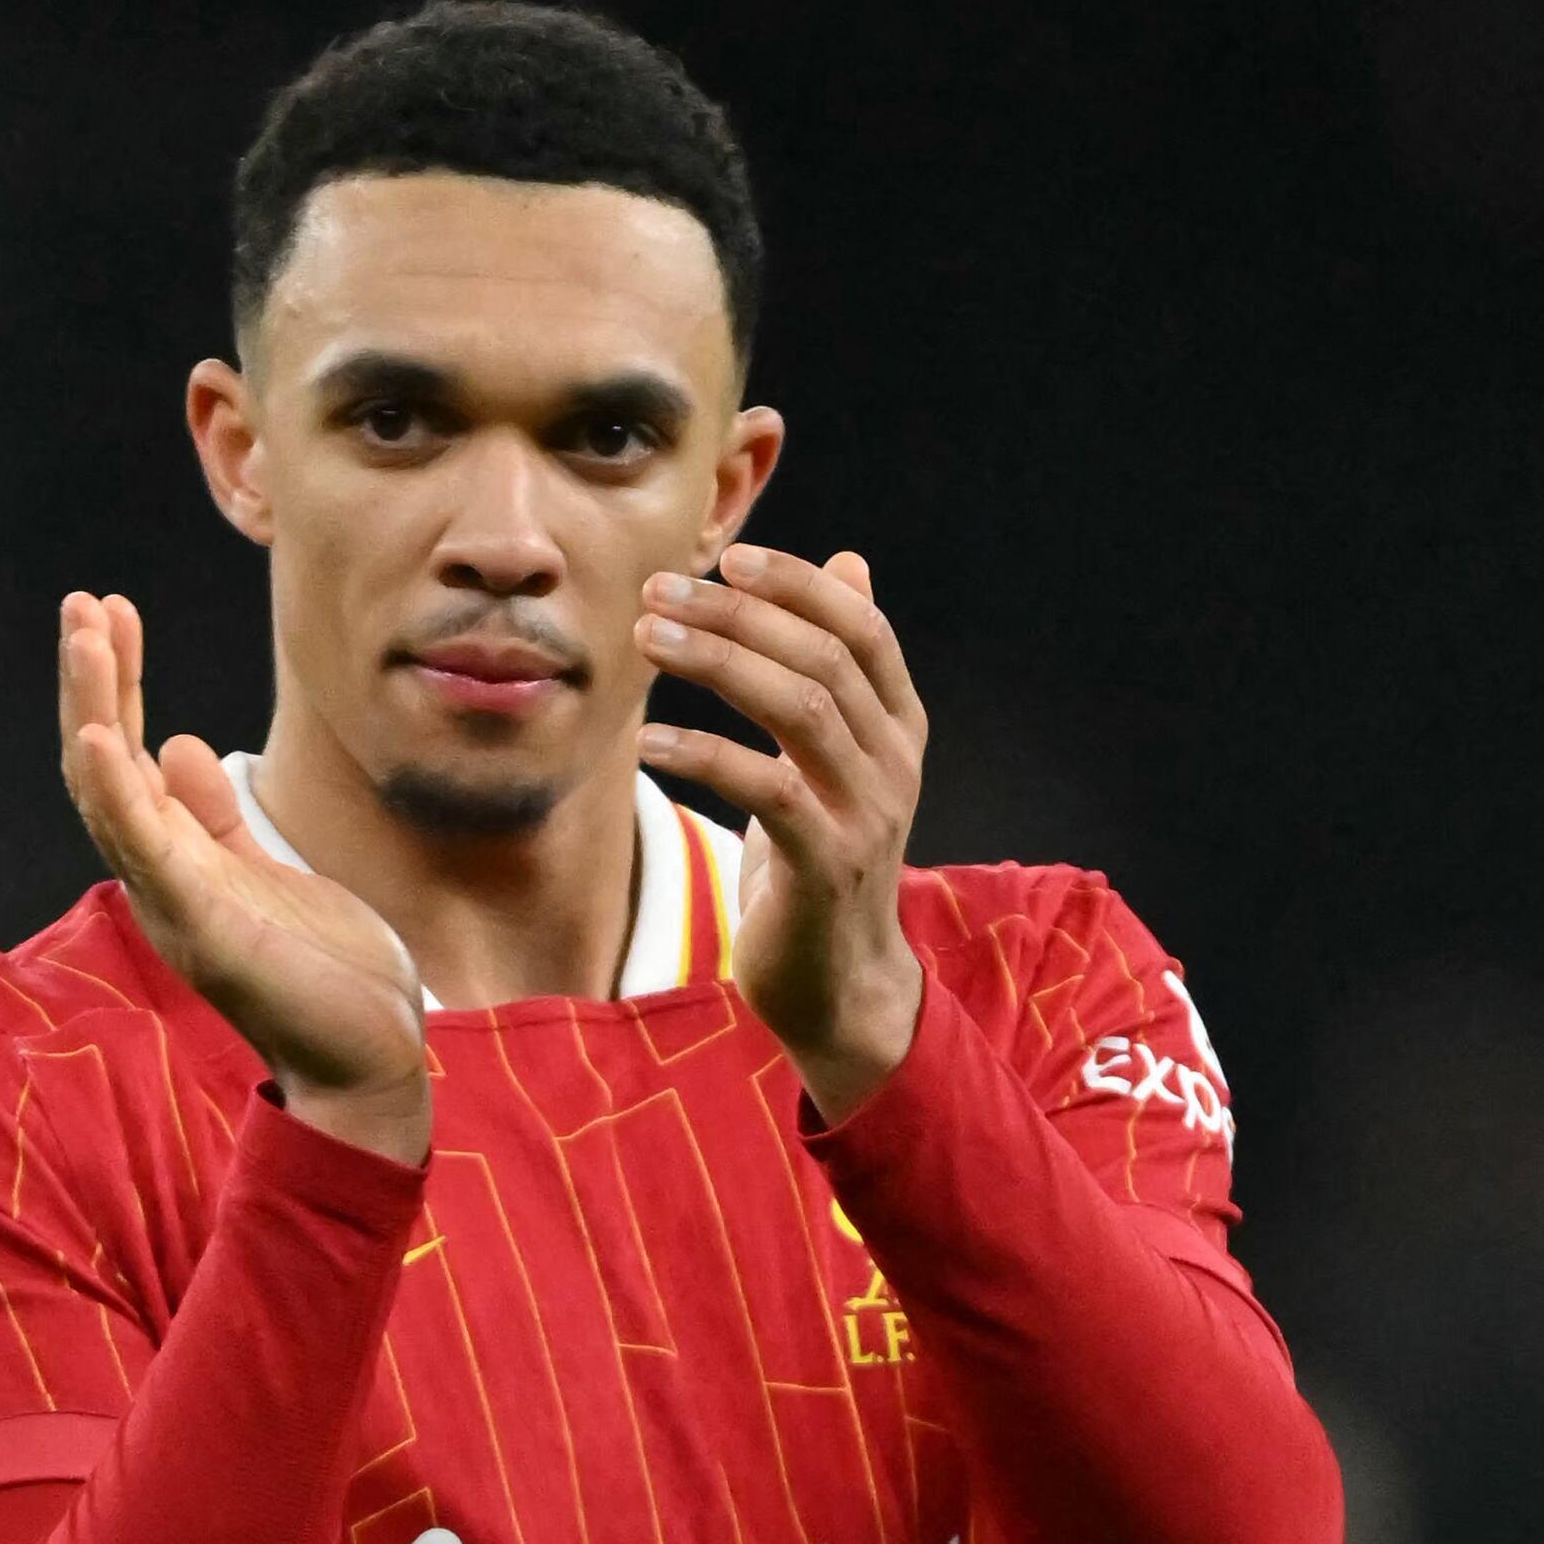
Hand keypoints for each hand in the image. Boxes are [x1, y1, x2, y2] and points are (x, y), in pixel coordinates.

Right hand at [56, 592, 431, 1163]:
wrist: (370, 1059)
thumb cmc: (326, 975)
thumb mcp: (271, 872)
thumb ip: (218, 818)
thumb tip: (178, 746)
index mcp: (180, 862)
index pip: (131, 758)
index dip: (120, 685)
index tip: (113, 612)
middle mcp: (163, 879)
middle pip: (105, 767)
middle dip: (93, 682)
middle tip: (81, 603)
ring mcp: (176, 903)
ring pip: (111, 794)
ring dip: (93, 710)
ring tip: (85, 637)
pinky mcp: (203, 926)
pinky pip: (144, 849)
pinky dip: (115, 790)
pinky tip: (98, 734)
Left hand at [632, 545, 927, 1123]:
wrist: (842, 987)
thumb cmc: (821, 862)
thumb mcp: (835, 760)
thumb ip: (840, 670)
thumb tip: (849, 563)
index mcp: (899, 728)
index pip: (863, 630)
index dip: (800, 586)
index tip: (730, 557)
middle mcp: (893, 763)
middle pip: (823, 657)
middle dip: (737, 615)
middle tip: (657, 591)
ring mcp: (866, 813)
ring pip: (801, 707)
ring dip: (715, 663)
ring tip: (644, 640)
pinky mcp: (826, 865)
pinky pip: (766, 788)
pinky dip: (703, 755)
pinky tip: (647, 740)